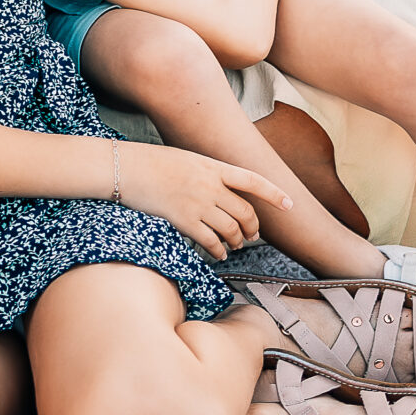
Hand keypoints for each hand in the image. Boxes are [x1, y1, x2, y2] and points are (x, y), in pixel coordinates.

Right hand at [116, 141, 291, 259]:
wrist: (126, 168)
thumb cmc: (151, 162)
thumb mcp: (186, 160)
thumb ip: (207, 175)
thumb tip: (220, 194)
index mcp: (213, 167)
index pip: (253, 181)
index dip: (274, 194)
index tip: (290, 205)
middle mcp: (210, 186)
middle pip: (245, 213)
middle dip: (252, 228)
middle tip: (251, 236)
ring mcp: (198, 204)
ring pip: (231, 230)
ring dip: (236, 242)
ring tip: (234, 246)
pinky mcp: (183, 221)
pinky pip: (210, 242)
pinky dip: (218, 251)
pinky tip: (217, 254)